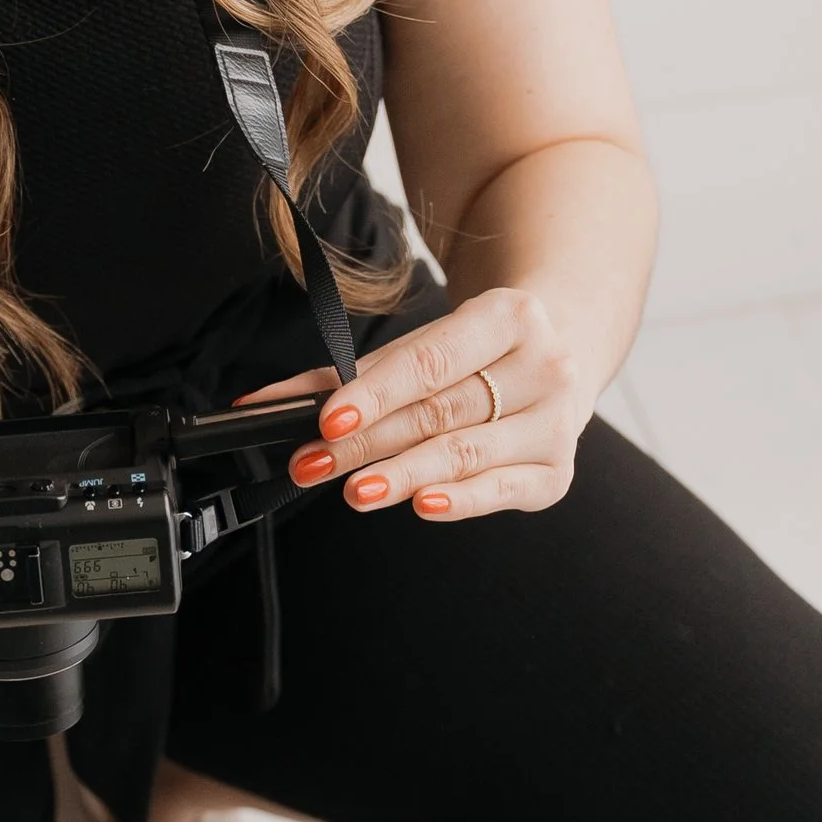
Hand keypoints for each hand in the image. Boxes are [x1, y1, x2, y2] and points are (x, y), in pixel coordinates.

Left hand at [243, 285, 590, 519]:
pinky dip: (461, 501)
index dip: (376, 394)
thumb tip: (259, 406)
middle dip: (369, 444)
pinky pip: (503, 491)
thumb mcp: (423, 346)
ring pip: (466, 454)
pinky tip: (423, 505)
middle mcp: (545, 365)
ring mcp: (557, 423)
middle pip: (439, 412)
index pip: (431, 362)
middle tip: (314, 464)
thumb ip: (347, 376)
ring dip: (402, 476)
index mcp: (510, 316)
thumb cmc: (475, 354)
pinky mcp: (558, 473)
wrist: (563, 354)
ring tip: (354, 491)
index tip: (328, 421)